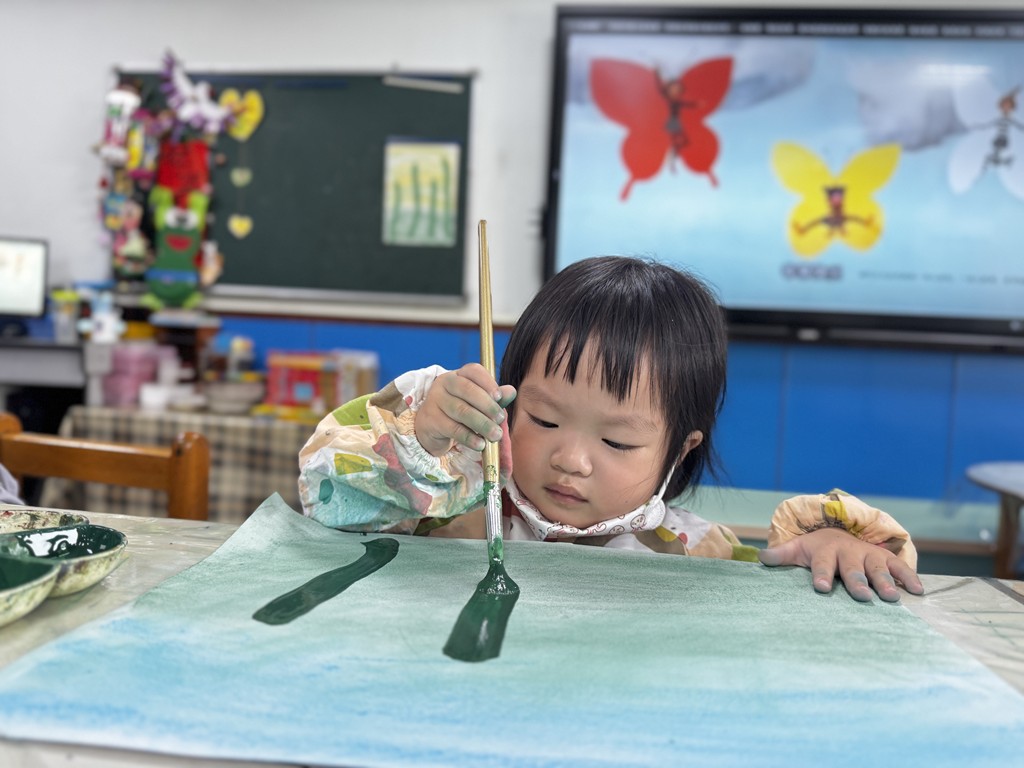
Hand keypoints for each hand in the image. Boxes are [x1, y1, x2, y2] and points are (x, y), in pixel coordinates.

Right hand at [416, 364, 516, 456]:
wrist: (431, 428)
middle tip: (501, 419)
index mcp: (458, 374)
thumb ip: (494, 398)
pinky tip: (480, 444)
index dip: (488, 382)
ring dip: (482, 424)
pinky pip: (452, 428)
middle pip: (467, 390)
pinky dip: (469, 437)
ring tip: (495, 435)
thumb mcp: (477, 403)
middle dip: (487, 406)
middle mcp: (444, 383)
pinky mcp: (430, 419)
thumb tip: (511, 391)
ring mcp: (434, 400)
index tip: (500, 397)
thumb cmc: (459, 412)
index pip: (473, 371)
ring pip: (461, 411)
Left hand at [758, 527, 923, 601]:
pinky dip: (909, 577)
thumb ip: (781, 555)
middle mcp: (849, 552)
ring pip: (877, 568)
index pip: (822, 564)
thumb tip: (761, 557)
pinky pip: (900, 567)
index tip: (820, 588)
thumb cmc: (816, 549)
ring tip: (891, 597)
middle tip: (863, 597)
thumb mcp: (797, 549)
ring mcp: (869, 555)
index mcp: (826, 551)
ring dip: (885, 582)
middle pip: (852, 569)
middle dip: (857, 582)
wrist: (838, 533)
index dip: (821, 575)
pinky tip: (918, 591)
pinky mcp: (886, 559)